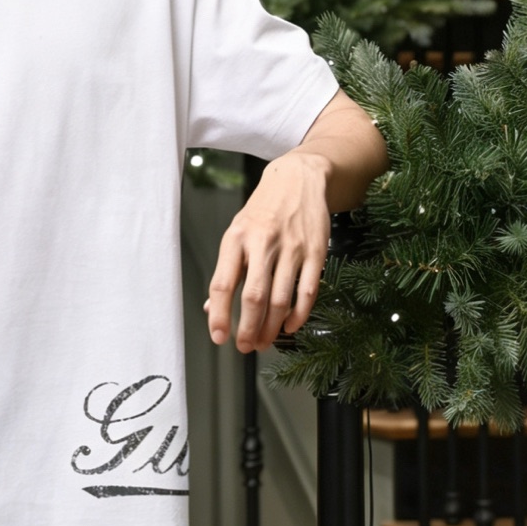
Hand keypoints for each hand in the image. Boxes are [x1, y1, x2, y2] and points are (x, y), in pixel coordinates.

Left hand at [205, 150, 330, 352]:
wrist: (298, 179)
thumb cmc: (263, 209)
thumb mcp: (236, 232)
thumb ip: (227, 270)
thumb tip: (211, 308)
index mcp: (236, 238)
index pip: (222, 283)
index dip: (219, 315)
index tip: (219, 336)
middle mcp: (262, 243)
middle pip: (254, 297)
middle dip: (249, 329)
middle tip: (246, 346)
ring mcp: (291, 247)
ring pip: (281, 299)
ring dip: (272, 328)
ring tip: (265, 341)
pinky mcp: (316, 251)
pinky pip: (308, 291)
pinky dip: (299, 315)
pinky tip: (289, 326)